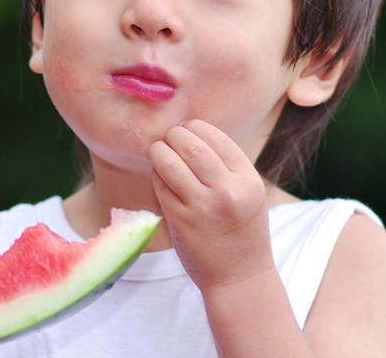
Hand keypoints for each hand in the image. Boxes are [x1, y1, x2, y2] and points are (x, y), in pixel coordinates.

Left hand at [150, 120, 274, 291]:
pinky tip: (162, 176)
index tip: (186, 130)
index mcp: (247, 180)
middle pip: (189, 144)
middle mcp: (226, 191)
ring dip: (159, 151)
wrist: (239, 277)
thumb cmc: (241, 227)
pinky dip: (156, 174)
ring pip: (167, 160)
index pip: (214, 136)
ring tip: (160, 153)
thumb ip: (225, 163)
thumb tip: (188, 129)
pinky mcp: (179, 220)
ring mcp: (201, 207)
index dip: (194, 127)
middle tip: (170, 139)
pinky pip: (159, 183)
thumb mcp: (248, 191)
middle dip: (173, 135)